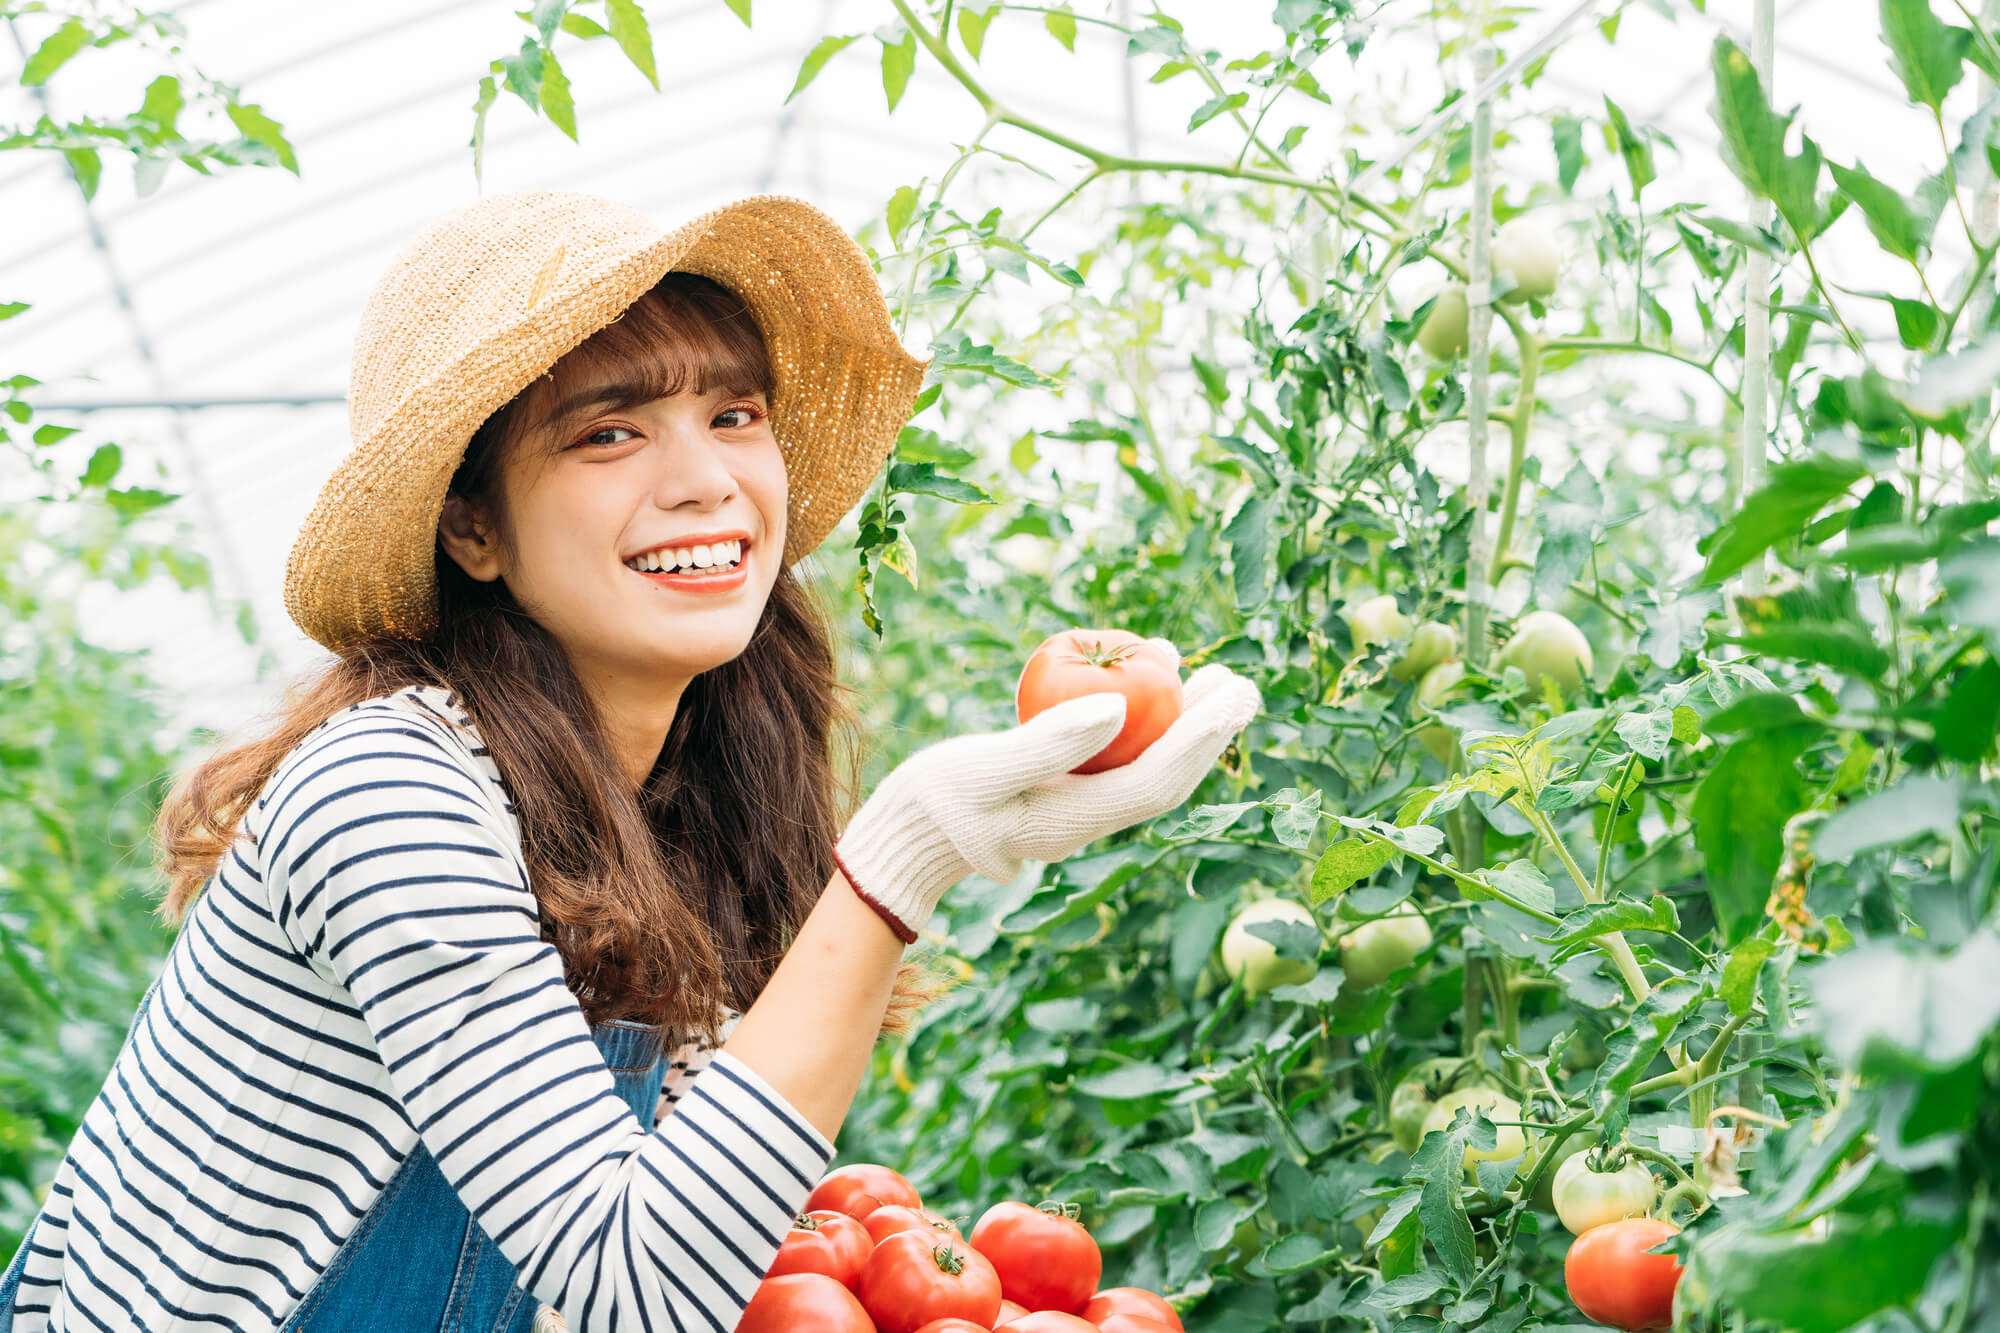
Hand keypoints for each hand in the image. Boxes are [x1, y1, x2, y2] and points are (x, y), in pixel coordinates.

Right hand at [834, 661, 1261, 941]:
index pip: (1158, 778)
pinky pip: (1116, 759)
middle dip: (1206, 731)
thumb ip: (1050, 741)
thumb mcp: (984, 769)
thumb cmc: (935, 801)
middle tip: (1238, 682)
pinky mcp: (1060, 795)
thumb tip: (1123, 707)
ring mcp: (1076, 811)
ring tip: (1206, 677)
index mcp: (1076, 820)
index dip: (1202, 736)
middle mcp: (1088, 821)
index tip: (1235, 695)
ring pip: (1145, 767)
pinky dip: (1140, 724)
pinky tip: (1139, 686)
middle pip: (1164, 776)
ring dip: (1180, 726)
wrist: (902, 839)